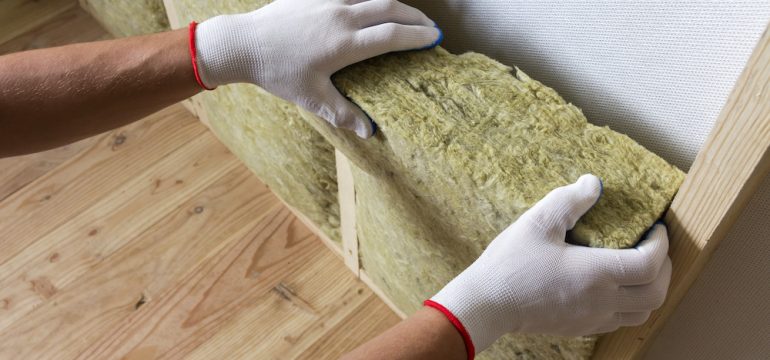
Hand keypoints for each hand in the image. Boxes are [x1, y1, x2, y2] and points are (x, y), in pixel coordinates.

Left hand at [193, 0, 441, 137]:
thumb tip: (369, 132)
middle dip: (415, 17)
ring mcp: (328, 1)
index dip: (417, 37)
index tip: (434, 40)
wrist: (242, 43)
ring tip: (406, 18)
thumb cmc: (276, 72)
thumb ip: (343, 113)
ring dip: (394, 6)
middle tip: (430, 28)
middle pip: (390, 8)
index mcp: (344, 43)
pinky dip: (369, 0)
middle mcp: (341, 16)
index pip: (392, 35)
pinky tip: (372, 9)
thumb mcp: (311, 97)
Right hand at [426, 174, 671, 354]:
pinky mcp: (580, 329)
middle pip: (656, 293)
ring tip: (641, 269)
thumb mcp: (537, 222)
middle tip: (655, 247)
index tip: (656, 228)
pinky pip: (619, 321)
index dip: (661, 244)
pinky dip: (629, 304)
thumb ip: (569, 200)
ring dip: (651, 290)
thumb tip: (594, 183)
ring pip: (642, 313)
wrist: (486, 304)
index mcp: (595, 274)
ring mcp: (592, 319)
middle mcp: (601, 301)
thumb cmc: (510, 264)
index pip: (649, 264)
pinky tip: (613, 287)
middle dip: (664, 268)